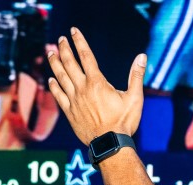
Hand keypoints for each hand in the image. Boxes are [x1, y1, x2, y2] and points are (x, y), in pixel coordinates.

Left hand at [45, 28, 146, 143]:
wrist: (110, 144)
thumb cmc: (124, 122)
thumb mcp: (134, 98)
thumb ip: (136, 76)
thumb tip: (142, 57)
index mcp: (97, 83)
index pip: (86, 56)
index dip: (79, 41)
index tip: (73, 31)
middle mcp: (82, 89)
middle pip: (70, 64)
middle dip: (64, 49)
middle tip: (59, 40)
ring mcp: (74, 101)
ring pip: (61, 77)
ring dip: (55, 64)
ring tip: (50, 53)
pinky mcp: (70, 112)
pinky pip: (59, 96)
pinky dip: (54, 86)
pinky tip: (51, 80)